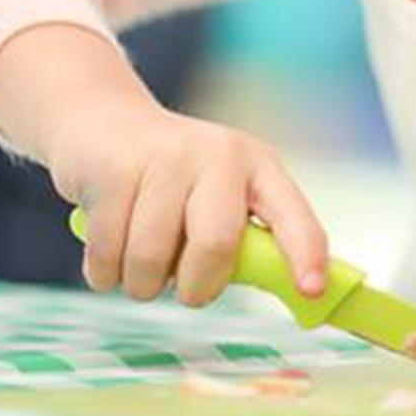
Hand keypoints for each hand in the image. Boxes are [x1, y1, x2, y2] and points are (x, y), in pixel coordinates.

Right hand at [51, 97, 328, 307]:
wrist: (103, 121)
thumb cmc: (171, 179)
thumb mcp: (219, 195)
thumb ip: (245, 240)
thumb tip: (286, 293)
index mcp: (258, 166)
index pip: (293, 214)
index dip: (305, 254)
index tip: (312, 291)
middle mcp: (220, 156)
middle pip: (217, 244)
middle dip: (198, 288)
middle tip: (187, 291)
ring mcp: (167, 157)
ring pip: (151, 258)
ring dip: (141, 284)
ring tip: (139, 266)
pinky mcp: (115, 169)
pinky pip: (107, 252)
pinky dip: (104, 272)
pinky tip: (108, 252)